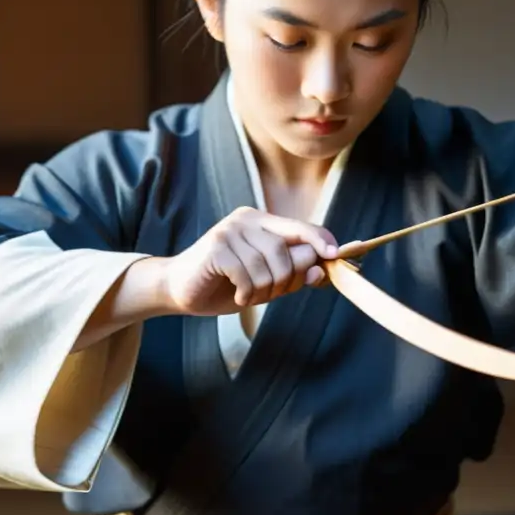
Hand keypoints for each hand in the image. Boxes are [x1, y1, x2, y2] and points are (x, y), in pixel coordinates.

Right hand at [158, 207, 338, 315]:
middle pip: (287, 250)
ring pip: (268, 265)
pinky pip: (247, 273)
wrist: (179, 290)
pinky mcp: (215, 246)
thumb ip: (292, 274)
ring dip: (263, 290)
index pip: (301, 227)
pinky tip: (237, 294)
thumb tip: (320, 269)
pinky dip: (246, 291)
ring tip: (248, 294)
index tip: (334, 255)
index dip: (320, 240)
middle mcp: (247, 219)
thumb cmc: (226, 284)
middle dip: (285, 280)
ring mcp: (230, 230)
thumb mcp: (266, 281)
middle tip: (268, 294)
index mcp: (263, 222)